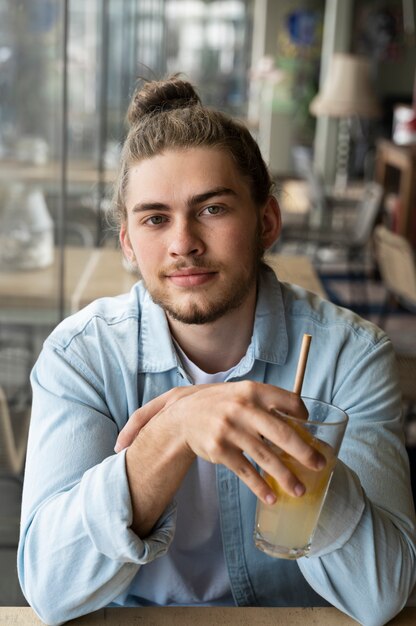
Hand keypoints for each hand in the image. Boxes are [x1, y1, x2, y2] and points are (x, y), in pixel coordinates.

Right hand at [117, 382, 325, 504]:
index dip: (303, 415)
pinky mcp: (220, 450)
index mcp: (252, 390)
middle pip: (282, 434)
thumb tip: (300, 420)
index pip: (288, 401)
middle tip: (320, 464)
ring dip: (286, 477)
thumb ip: (265, 402)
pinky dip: (260, 487)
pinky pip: (246, 472)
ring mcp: (230, 430)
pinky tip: (271, 496)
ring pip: (266, 458)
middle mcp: (243, 409)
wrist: (182, 417)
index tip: (312, 429)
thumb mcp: (240, 393)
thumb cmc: (219, 405)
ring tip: (300, 489)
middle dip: (304, 453)